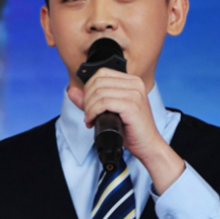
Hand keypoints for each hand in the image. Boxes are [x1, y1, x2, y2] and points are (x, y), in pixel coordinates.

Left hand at [67, 71, 184, 193]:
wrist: (147, 145)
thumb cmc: (130, 129)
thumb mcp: (109, 111)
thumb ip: (91, 100)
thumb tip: (71, 91)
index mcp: (131, 81)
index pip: (101, 73)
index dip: (89, 88)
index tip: (88, 104)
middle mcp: (135, 84)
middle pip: (98, 82)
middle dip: (87, 99)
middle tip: (88, 114)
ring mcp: (135, 94)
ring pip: (99, 92)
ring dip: (89, 107)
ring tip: (90, 119)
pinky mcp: (132, 105)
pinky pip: (104, 103)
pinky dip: (93, 112)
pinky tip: (93, 120)